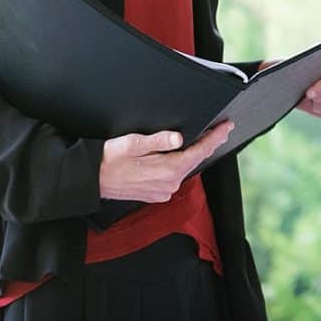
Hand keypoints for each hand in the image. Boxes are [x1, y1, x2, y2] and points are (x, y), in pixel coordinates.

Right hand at [99, 121, 233, 201]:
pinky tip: (186, 154)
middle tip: (223, 129)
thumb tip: (179, 137)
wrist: (93, 180)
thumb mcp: (133, 143)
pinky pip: (176, 176)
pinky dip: (185, 164)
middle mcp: (168, 184)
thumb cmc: (110, 159)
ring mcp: (163, 191)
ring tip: (209, 138)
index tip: (227, 126)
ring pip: (187, 168)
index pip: (199, 151)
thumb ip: (158, 140)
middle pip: (196, 160)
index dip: (215, 137)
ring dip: (198, 154)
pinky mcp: (157, 193)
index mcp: (167, 170)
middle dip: (210, 143)